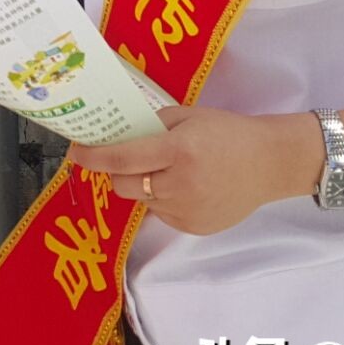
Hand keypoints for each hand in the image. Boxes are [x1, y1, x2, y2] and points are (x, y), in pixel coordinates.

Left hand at [65, 105, 320, 236]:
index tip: (74, 153)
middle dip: (117, 171)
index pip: (123, 159)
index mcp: (179, 151)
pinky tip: (183, 186)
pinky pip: (161, 214)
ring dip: (141, 185)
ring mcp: (188, 211)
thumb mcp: (187, 116)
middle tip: (126, 157)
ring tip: (166, 170)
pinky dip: (161, 200)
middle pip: (124, 185)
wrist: (269, 163)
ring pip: (141, 201)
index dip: (93, 157)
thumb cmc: (227, 132)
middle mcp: (181, 185)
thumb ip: (151, 126)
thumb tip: (115, 137)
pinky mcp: (195, 228)